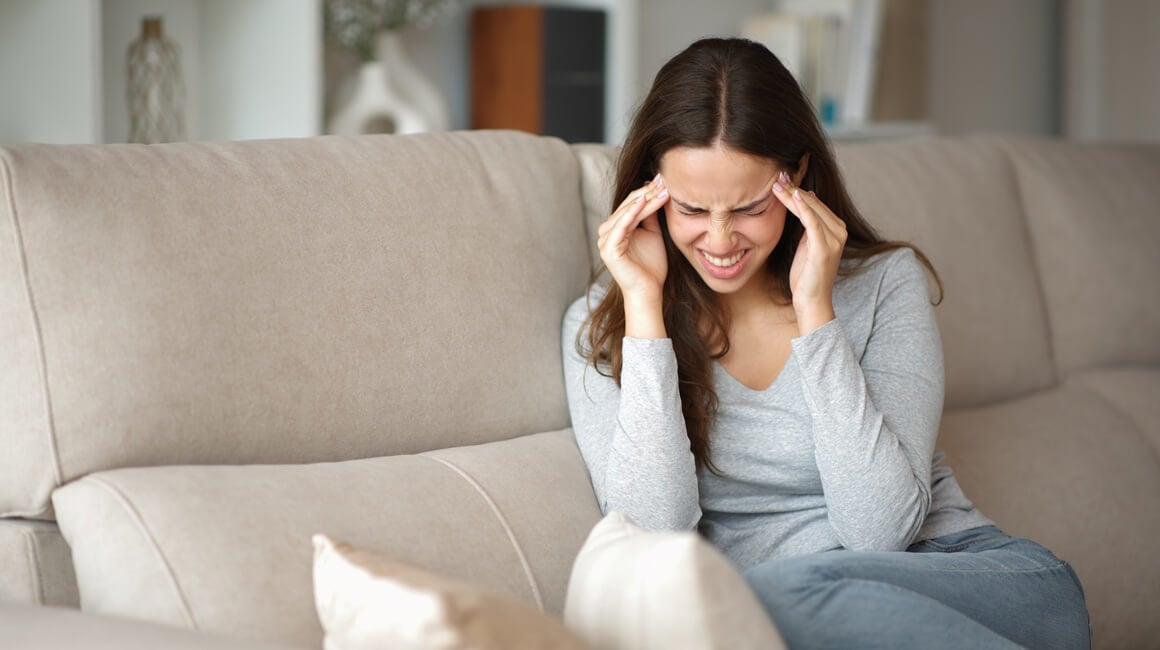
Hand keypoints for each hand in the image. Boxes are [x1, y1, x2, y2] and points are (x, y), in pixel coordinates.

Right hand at [596, 174, 670, 303]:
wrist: (649, 291)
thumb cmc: (651, 266)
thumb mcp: (652, 234)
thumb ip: (650, 215)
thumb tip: (654, 192)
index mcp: (616, 229)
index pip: (631, 204)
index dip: (647, 191)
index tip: (664, 180)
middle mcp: (607, 233)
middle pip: (627, 206)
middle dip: (647, 192)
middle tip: (663, 181)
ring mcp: (605, 241)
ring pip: (625, 213)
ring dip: (643, 199)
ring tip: (660, 189)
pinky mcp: (608, 250)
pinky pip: (620, 226)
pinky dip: (631, 213)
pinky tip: (644, 201)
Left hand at [772, 171, 846, 332]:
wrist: (811, 300)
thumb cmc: (806, 275)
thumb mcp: (806, 245)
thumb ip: (807, 226)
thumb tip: (801, 202)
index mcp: (836, 229)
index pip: (815, 203)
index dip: (797, 190)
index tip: (781, 179)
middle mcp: (839, 231)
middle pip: (813, 203)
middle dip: (794, 189)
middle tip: (777, 176)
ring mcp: (834, 239)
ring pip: (812, 209)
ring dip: (793, 195)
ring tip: (777, 184)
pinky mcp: (825, 247)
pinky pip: (812, 222)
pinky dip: (803, 207)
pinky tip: (793, 196)